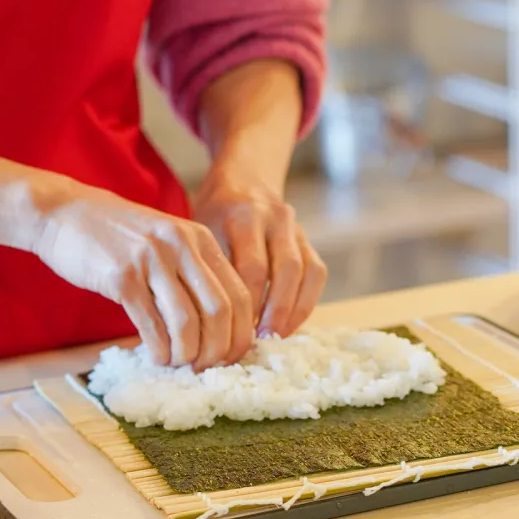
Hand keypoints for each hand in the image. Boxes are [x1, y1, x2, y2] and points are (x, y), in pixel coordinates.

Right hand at [30, 187, 254, 368]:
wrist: (64, 213)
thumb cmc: (117, 234)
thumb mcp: (166, 240)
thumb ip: (192, 273)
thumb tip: (218, 327)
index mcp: (199, 239)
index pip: (239, 294)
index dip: (240, 334)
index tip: (230, 356)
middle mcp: (180, 246)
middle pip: (219, 311)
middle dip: (217, 350)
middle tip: (205, 367)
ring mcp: (150, 260)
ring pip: (187, 322)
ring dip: (187, 354)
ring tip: (178, 363)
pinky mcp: (121, 277)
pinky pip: (151, 324)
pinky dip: (159, 349)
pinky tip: (157, 357)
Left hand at [193, 166, 326, 338]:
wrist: (243, 178)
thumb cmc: (214, 213)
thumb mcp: (202, 230)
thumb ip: (210, 266)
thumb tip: (209, 321)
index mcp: (243, 214)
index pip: (252, 266)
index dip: (248, 303)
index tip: (235, 329)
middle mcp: (275, 217)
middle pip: (285, 270)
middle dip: (275, 310)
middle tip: (260, 339)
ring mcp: (296, 227)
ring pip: (306, 272)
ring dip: (293, 309)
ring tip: (276, 336)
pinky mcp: (308, 238)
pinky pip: (316, 273)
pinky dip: (305, 301)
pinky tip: (289, 323)